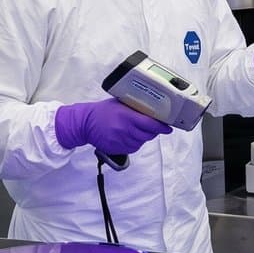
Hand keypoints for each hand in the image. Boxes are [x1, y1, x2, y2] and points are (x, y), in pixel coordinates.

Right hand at [54, 99, 172, 155]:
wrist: (85, 124)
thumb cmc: (103, 111)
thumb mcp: (120, 104)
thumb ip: (135, 107)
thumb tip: (154, 108)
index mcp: (127, 116)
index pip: (150, 124)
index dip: (162, 127)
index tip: (168, 128)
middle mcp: (125, 130)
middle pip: (148, 135)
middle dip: (153, 131)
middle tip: (155, 127)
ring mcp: (120, 141)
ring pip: (141, 142)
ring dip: (143, 137)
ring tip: (136, 129)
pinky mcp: (117, 149)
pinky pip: (132, 148)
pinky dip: (135, 143)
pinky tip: (129, 135)